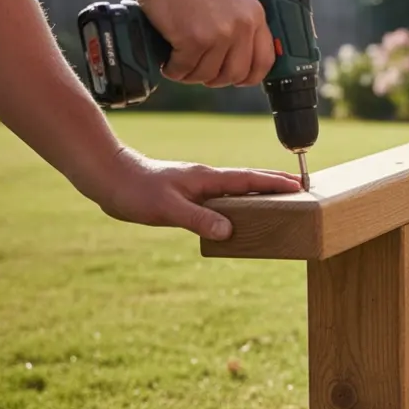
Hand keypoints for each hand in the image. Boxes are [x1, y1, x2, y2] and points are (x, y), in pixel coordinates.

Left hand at [89, 147, 302, 240]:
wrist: (108, 176)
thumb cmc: (135, 190)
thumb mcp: (168, 209)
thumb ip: (199, 219)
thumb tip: (229, 231)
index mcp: (208, 179)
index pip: (250, 179)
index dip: (275, 183)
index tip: (300, 186)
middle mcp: (207, 179)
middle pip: (249, 181)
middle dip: (275, 185)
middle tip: (301, 192)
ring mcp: (198, 185)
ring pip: (236, 189)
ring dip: (258, 194)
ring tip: (278, 204)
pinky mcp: (188, 193)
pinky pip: (222, 198)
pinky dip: (238, 202)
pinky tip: (238, 214)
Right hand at [133, 0, 274, 88]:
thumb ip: (240, 25)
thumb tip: (239, 58)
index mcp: (255, 16)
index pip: (265, 61)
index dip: (249, 76)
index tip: (236, 79)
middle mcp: (242, 26)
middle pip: (236, 74)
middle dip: (215, 78)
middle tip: (199, 70)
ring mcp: (219, 34)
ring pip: (208, 75)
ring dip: (191, 75)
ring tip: (180, 63)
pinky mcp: (194, 39)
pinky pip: (184, 70)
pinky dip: (173, 70)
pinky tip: (168, 60)